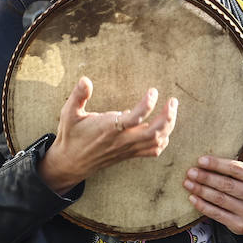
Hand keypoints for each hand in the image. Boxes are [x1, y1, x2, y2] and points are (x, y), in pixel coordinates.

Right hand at [38, 77, 178, 194]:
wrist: (71, 163)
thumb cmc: (71, 136)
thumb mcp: (69, 113)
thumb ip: (78, 96)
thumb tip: (85, 80)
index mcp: (108, 129)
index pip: (133, 118)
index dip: (146, 104)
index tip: (153, 91)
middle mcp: (121, 140)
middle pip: (153, 132)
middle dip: (167, 117)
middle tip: (173, 101)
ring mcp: (127, 149)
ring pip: (156, 141)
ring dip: (168, 126)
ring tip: (171, 110)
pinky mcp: (129, 154)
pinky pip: (152, 151)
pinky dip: (163, 141)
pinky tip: (164, 130)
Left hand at [184, 155, 242, 238]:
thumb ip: (236, 170)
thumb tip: (205, 162)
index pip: (238, 169)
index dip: (218, 164)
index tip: (201, 160)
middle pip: (228, 184)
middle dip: (206, 177)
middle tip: (191, 172)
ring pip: (220, 199)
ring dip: (201, 190)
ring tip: (188, 183)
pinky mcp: (240, 225)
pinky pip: (217, 214)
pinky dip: (203, 205)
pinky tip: (193, 198)